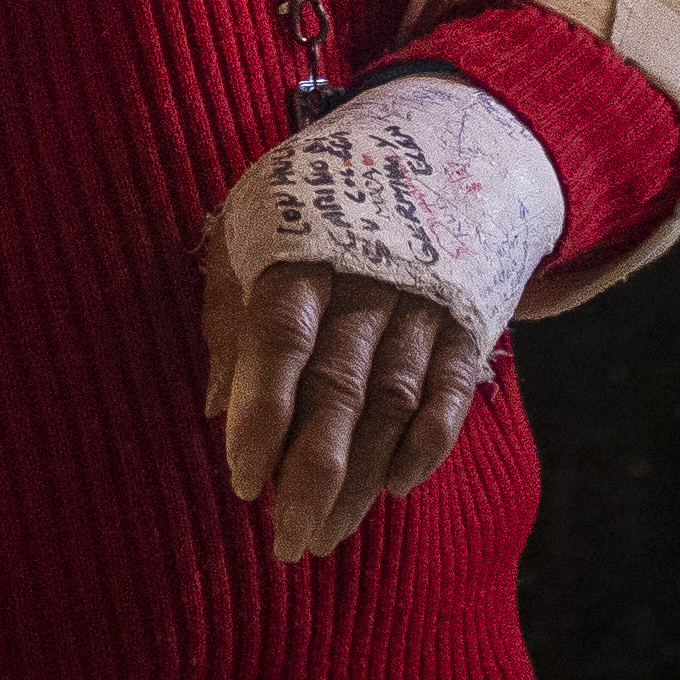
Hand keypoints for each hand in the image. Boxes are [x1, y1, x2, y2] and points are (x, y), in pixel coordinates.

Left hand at [198, 71, 566, 566]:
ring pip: (394, 403)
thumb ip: (228, 311)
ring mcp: (423, 299)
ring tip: (328, 533)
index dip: (260, 414)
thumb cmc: (316, 200)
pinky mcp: (467, 318)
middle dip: (312, 472)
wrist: (442, 138)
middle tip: (287, 540)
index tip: (241, 482)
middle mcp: (366, 278)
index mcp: (300, 250)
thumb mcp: (252, 224)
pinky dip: (428, 443)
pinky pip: (452, 391)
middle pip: (340, 387)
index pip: (279, 340)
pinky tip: (397, 486)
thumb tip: (211, 407)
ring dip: (362, 476)